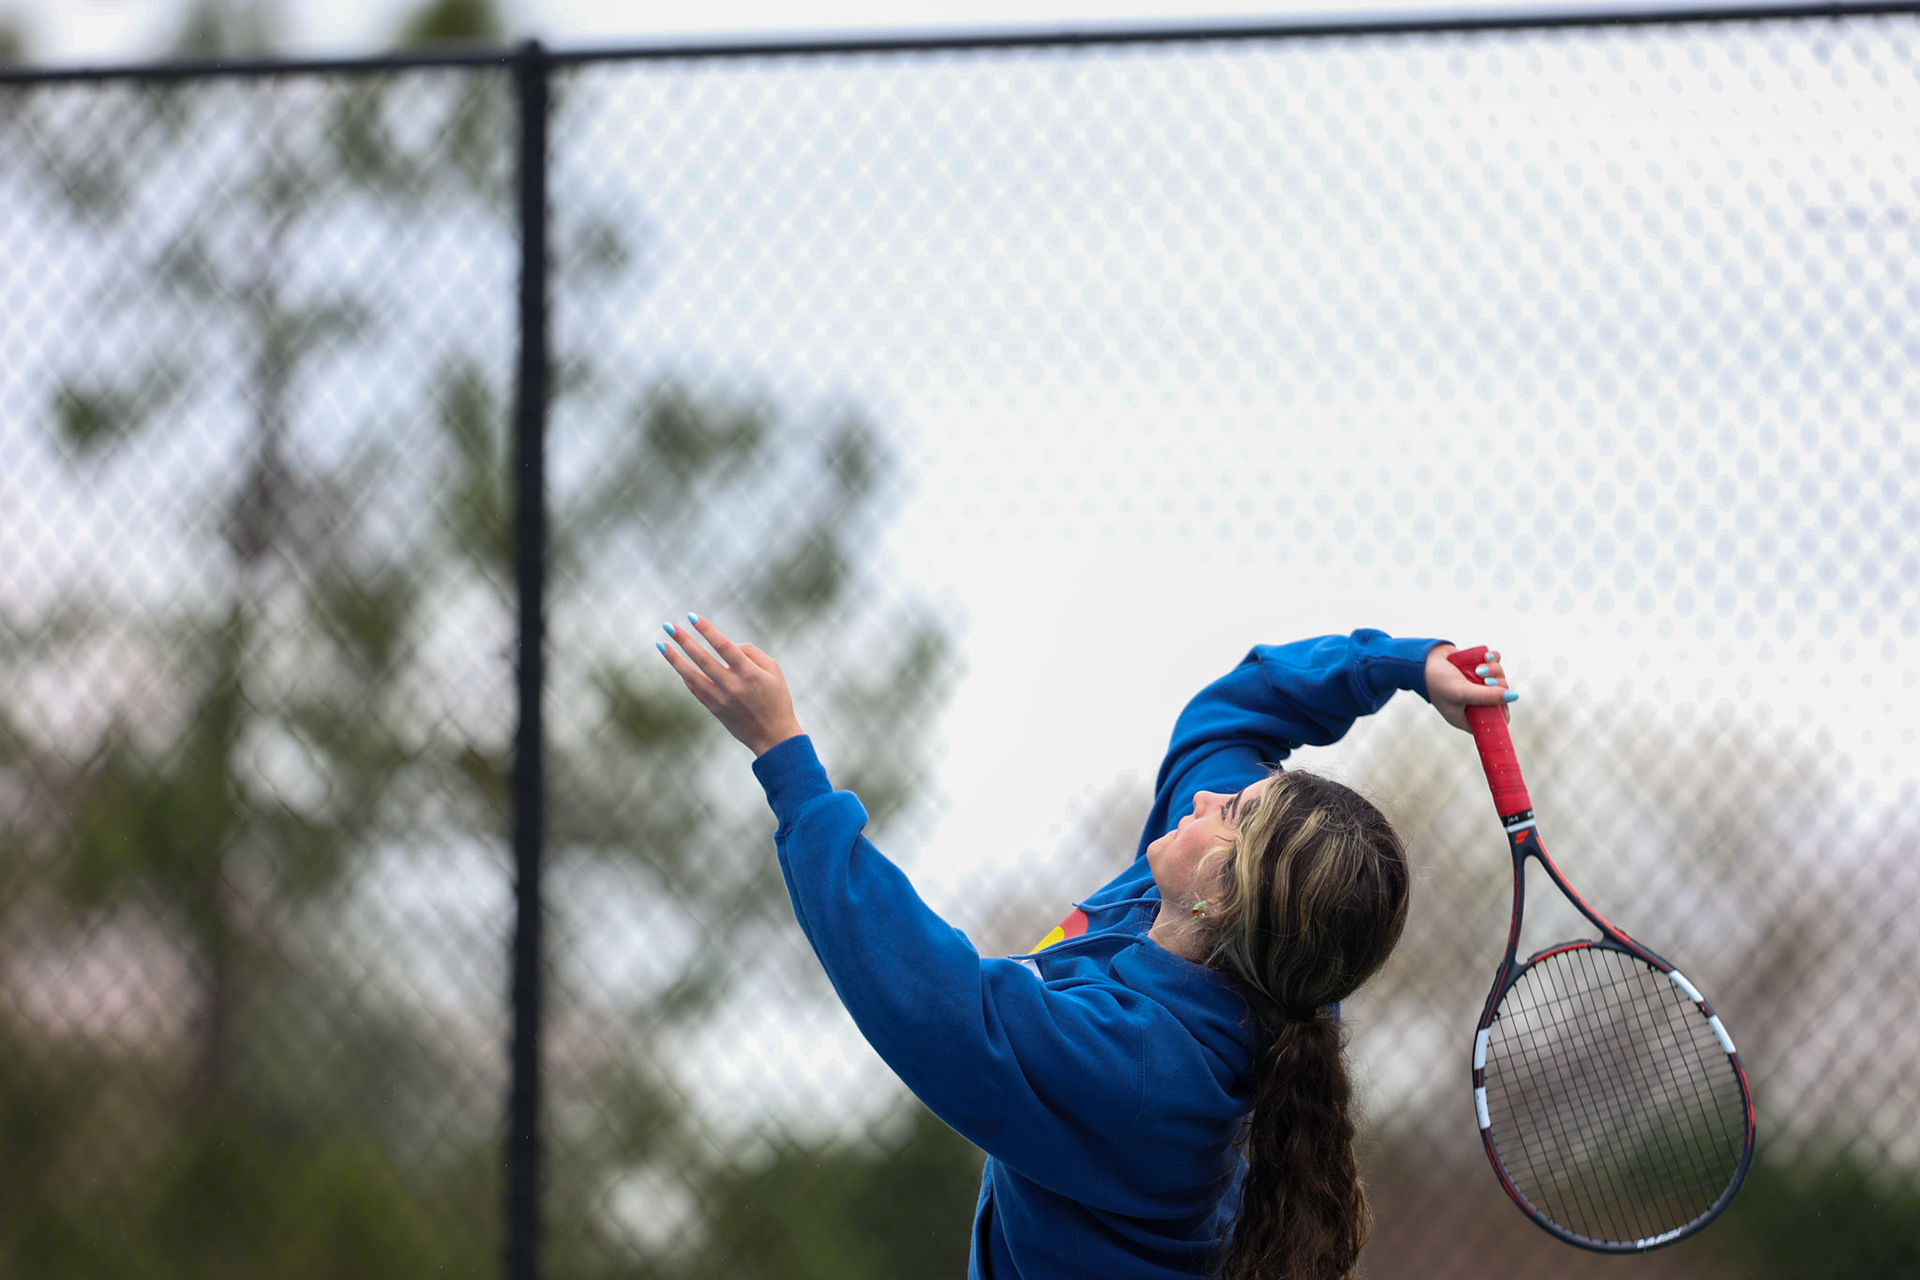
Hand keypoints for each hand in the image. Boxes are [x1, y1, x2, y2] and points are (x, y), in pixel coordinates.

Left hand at [658, 614, 804, 754]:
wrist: (773, 736)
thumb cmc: (776, 699)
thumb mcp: (774, 671)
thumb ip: (753, 653)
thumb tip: (730, 645)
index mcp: (749, 673)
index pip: (724, 646)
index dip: (707, 630)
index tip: (692, 617)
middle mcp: (732, 685)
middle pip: (702, 659)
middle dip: (684, 640)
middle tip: (669, 626)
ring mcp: (720, 699)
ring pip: (692, 676)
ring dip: (675, 659)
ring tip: (661, 645)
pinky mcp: (714, 709)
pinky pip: (695, 690)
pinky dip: (685, 677)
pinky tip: (677, 665)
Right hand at [1424, 642, 1514, 732]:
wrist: (1422, 658)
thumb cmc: (1436, 680)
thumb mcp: (1461, 692)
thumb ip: (1486, 696)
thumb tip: (1514, 696)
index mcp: (1467, 716)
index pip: (1495, 721)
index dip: (1502, 711)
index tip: (1500, 701)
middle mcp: (1474, 701)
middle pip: (1501, 696)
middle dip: (1497, 686)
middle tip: (1484, 680)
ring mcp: (1476, 683)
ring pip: (1499, 677)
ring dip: (1494, 670)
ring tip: (1480, 667)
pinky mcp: (1477, 666)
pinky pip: (1495, 662)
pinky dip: (1493, 658)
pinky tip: (1486, 656)